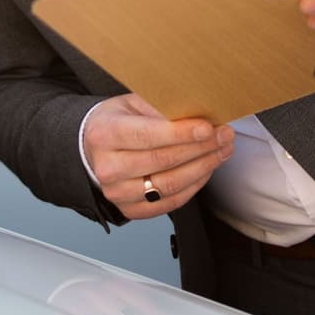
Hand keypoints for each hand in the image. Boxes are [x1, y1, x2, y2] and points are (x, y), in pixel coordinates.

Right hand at [82, 93, 232, 219]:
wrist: (90, 149)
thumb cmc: (115, 123)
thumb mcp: (130, 104)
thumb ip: (159, 107)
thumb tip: (197, 112)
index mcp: (104, 134)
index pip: (147, 136)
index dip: (181, 133)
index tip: (208, 128)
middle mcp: (107, 167)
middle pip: (163, 161)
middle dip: (200, 148)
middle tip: (224, 136)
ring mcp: (117, 192)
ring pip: (170, 185)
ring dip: (203, 168)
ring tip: (221, 151)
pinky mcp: (130, 210)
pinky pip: (171, 202)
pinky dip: (194, 186)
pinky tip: (206, 169)